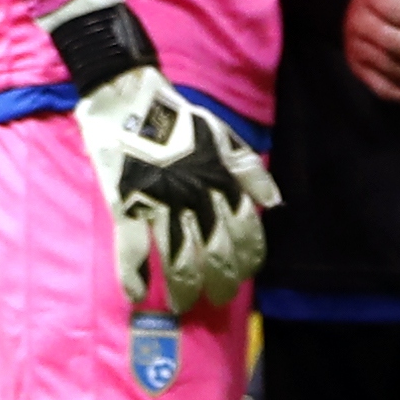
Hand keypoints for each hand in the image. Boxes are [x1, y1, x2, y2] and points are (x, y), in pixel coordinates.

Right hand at [54, 0, 281, 315]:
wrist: (128, 94)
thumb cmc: (177, 115)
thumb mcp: (223, 135)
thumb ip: (249, 169)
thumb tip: (274, 203)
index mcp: (221, 180)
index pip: (246, 231)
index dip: (248, 258)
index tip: (245, 276)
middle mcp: (196, 195)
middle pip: (216, 252)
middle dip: (221, 281)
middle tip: (217, 299)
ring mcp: (160, 201)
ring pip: (177, 258)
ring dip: (182, 287)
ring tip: (183, 305)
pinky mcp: (125, 202)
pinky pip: (131, 248)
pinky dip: (133, 275)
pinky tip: (137, 295)